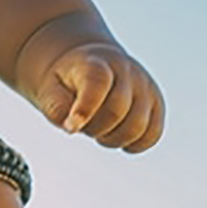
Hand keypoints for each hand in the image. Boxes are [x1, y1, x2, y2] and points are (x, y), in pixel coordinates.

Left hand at [34, 43, 163, 152]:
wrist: (90, 64)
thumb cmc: (67, 82)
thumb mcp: (50, 88)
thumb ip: (56, 107)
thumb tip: (72, 127)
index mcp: (96, 63)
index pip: (97, 83)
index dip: (85, 108)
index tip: (70, 128)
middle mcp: (127, 71)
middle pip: (116, 111)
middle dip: (93, 128)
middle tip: (79, 124)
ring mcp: (145, 87)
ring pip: (136, 127)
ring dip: (111, 139)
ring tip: (96, 128)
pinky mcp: (156, 104)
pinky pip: (152, 135)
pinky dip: (132, 144)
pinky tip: (114, 136)